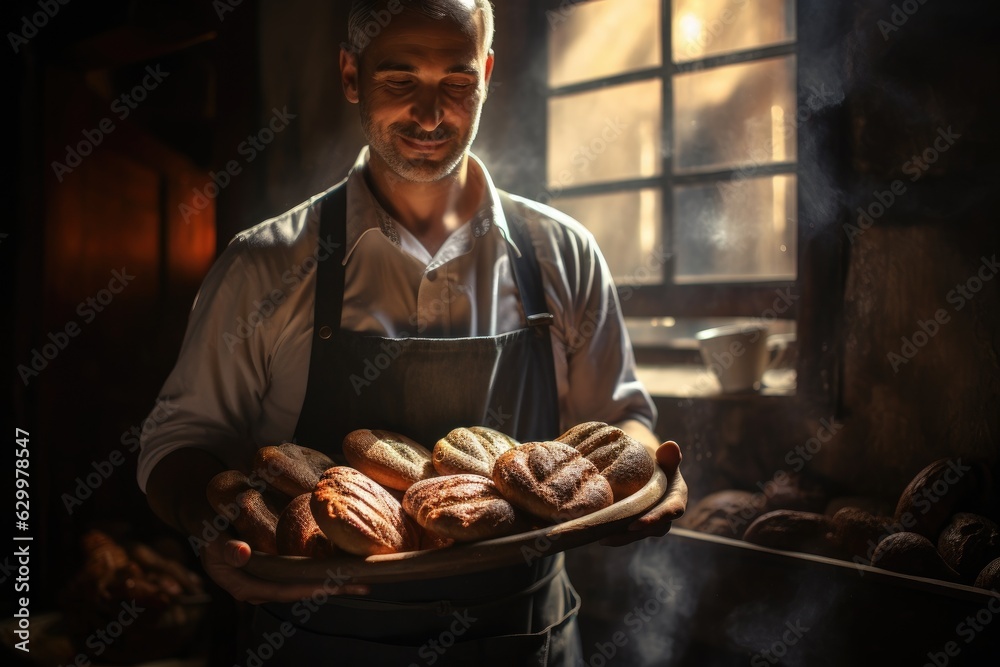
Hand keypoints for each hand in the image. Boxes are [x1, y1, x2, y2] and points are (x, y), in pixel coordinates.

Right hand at [199, 534, 368, 603]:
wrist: (205, 517)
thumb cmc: (209, 526)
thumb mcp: (212, 536)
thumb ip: (225, 548)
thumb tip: (242, 553)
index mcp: (244, 586)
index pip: (283, 591)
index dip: (310, 589)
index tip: (336, 586)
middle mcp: (259, 588)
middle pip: (299, 591)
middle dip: (330, 588)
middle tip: (363, 584)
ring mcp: (267, 580)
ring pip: (302, 584)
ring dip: (329, 581)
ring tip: (360, 578)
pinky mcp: (274, 570)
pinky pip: (299, 573)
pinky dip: (319, 571)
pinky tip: (341, 566)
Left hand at [600, 441, 687, 546]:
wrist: (650, 469)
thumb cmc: (659, 463)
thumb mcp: (664, 459)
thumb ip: (669, 456)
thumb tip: (670, 445)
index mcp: (677, 498)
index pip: (671, 511)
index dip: (654, 519)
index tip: (635, 524)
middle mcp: (667, 515)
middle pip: (653, 528)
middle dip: (633, 534)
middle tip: (611, 536)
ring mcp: (653, 522)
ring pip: (639, 534)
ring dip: (621, 538)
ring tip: (602, 538)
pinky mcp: (640, 525)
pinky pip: (629, 533)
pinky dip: (616, 535)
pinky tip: (599, 535)